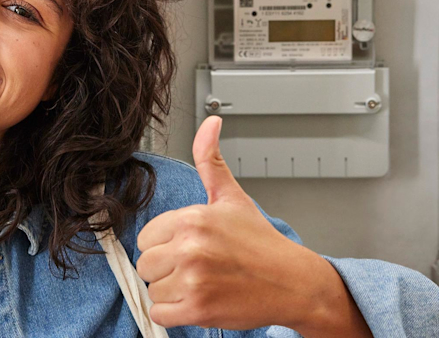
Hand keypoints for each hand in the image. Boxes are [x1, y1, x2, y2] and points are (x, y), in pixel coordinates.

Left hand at [136, 116, 369, 334]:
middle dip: (166, 269)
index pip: (146, 238)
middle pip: (145, 265)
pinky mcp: (198, 309)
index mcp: (193, 218)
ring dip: (172, 292)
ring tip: (202, 283)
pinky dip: (173, 313)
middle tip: (196, 267)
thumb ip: (210, 160)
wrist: (293, 283)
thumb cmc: (261, 244)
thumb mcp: (232, 197)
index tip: (188, 247)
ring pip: (153, 290)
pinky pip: (160, 314)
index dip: (164, 245)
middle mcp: (191, 247)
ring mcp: (194, 279)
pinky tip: (197, 300)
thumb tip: (210, 124)